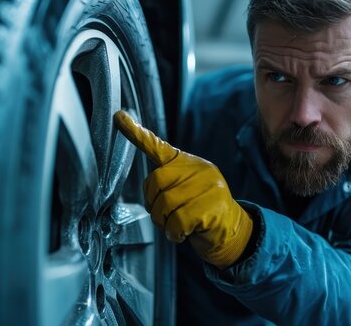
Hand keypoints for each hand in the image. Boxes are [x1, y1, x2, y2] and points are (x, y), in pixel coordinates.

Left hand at [113, 110, 253, 268]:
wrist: (232, 229)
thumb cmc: (200, 211)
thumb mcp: (185, 189)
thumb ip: (168, 181)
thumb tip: (150, 188)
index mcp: (187, 162)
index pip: (158, 145)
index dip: (136, 133)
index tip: (119, 117)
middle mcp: (199, 168)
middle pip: (156, 180)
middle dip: (153, 204)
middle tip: (163, 217)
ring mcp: (208, 185)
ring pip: (166, 204)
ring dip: (164, 222)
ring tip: (176, 226)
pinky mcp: (213, 206)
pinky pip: (178, 221)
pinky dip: (174, 233)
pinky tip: (183, 234)